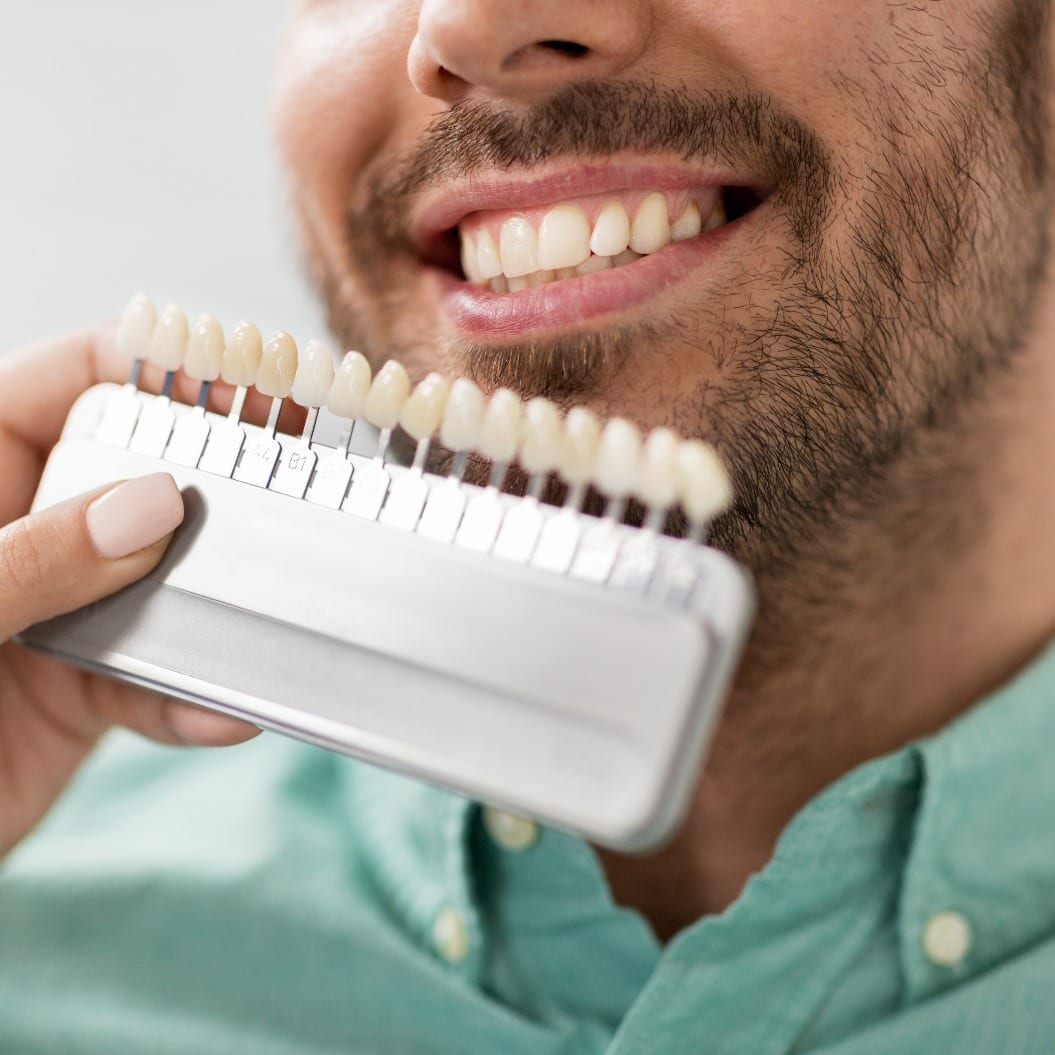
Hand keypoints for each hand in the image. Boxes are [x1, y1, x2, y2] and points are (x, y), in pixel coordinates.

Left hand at [0, 326, 259, 859]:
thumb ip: (35, 557)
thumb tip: (155, 504)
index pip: (68, 380)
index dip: (157, 366)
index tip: (247, 381)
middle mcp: (22, 531)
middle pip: (136, 475)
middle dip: (214, 482)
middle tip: (297, 482)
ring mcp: (56, 609)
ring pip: (162, 581)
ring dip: (217, 606)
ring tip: (272, 611)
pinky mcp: (80, 691)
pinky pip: (153, 681)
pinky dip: (192, 700)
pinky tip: (222, 711)